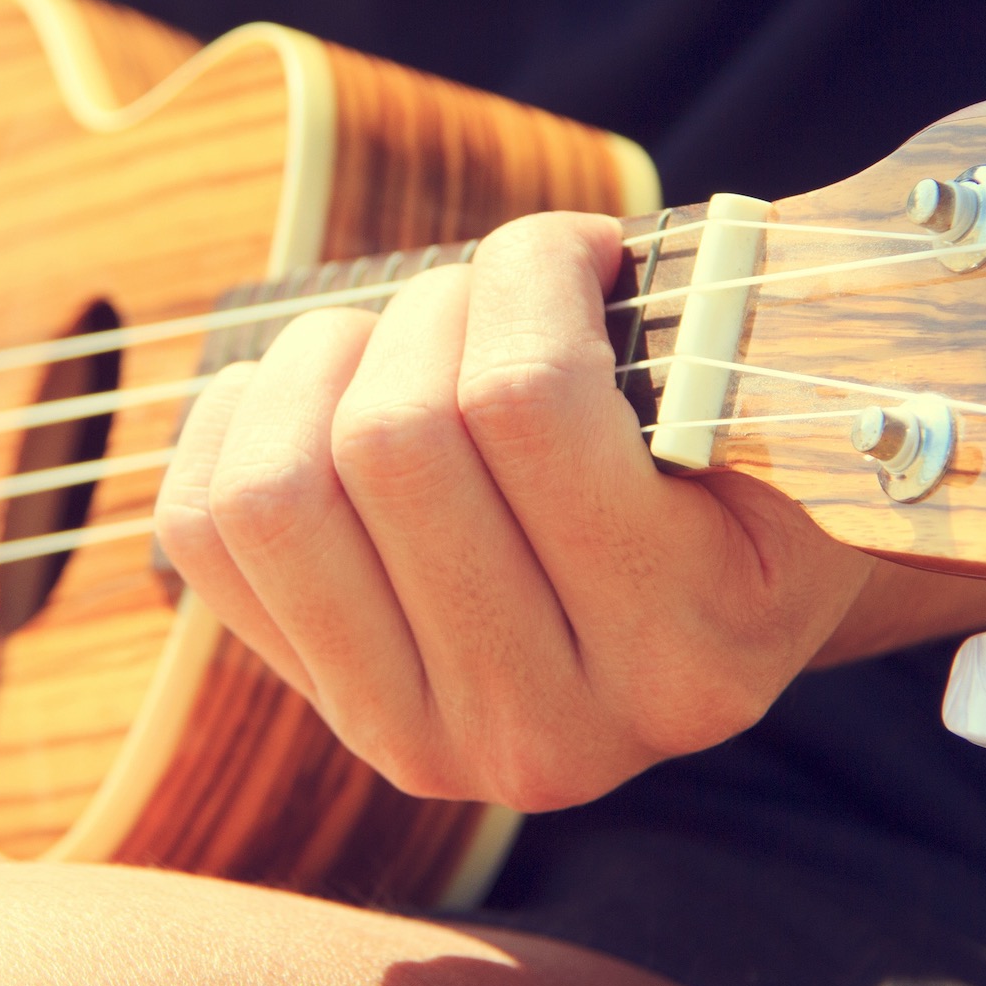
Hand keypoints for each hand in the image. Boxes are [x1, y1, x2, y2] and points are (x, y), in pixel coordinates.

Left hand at [153, 212, 870, 811]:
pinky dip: (239, 418)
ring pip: (279, 490)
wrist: (717, 608)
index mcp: (693, 652)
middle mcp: (557, 733)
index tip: (577, 245)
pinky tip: (321, 392)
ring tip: (398, 337)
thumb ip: (715, 332)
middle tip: (490, 293)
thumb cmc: (746, 464)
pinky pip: (203, 528)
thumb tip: (565, 248)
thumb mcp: (782, 406)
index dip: (527, 268)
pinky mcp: (330, 710)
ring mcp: (426, 740)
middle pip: (393, 439)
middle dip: (433, 307)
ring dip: (324, 361)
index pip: (527, 400)